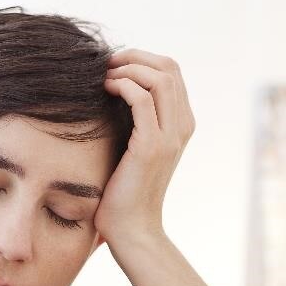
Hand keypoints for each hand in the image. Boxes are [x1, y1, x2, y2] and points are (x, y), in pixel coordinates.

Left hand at [95, 49, 195, 245]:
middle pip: (169, 67)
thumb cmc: (125, 190)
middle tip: (106, 64)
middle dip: (135, 57)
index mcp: (181, 124)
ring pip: (160, 77)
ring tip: (104, 76)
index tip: (113, 65)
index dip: (142, 59)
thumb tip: (112, 90)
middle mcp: (182, 126)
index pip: (171, 71)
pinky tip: (106, 89)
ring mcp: (171, 136)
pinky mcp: (152, 146)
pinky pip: (143, 99)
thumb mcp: (132, 147)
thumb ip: (134, 121)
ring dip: (129, 68)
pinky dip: (124, 85)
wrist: (132, 228)